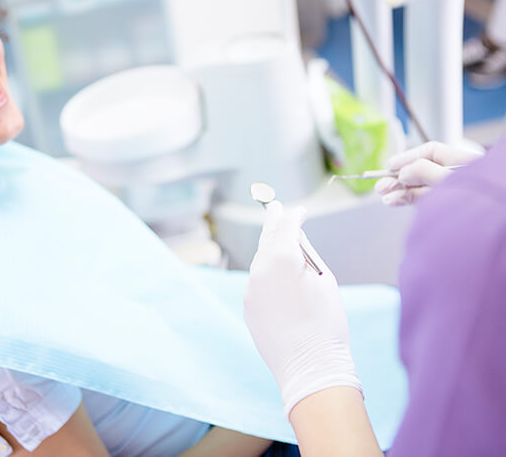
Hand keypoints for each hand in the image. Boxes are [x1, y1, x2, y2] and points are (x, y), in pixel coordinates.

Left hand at [243, 202, 360, 418]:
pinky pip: (257, 283)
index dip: (294, 216)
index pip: (286, 227)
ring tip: (278, 240)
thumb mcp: (325, 280)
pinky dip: (266, 274)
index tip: (299, 211)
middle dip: (273, 223)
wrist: (310, 368)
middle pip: (267, 240)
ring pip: (260, 262)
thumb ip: (306, 256)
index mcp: (281, 259)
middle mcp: (259, 271)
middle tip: (273, 207)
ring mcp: (250, 291)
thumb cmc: (326, 324)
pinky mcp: (248, 308)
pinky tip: (277, 276)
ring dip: (269, 251)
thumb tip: (294, 243)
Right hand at [375, 141, 481, 205]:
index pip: (431, 152)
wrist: (497, 227)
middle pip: (422, 170)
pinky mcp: (447, 207)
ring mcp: (452, 192)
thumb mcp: (450, 180)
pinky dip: (408, 200)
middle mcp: (456, 175)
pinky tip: (394, 201)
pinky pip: (424, 200)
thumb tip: (403, 172)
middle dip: (400, 177)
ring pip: (421, 187)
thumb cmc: (483, 202)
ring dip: (400, 191)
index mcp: (463, 162)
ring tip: (383, 196)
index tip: (390, 165)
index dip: (408, 157)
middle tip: (380, 186)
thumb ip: (425, 173)